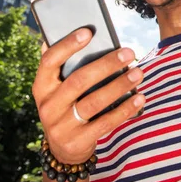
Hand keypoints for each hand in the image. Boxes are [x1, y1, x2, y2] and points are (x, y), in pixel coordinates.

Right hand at [32, 28, 145, 163]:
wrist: (62, 149)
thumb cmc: (66, 106)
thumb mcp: (57, 89)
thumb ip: (64, 66)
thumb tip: (75, 32)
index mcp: (41, 86)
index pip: (50, 61)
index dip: (68, 45)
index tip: (88, 31)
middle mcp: (48, 105)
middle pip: (79, 80)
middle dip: (106, 65)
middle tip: (128, 52)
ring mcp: (62, 125)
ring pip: (94, 102)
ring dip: (119, 85)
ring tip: (138, 73)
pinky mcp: (78, 141)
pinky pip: (105, 123)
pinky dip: (124, 109)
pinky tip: (139, 98)